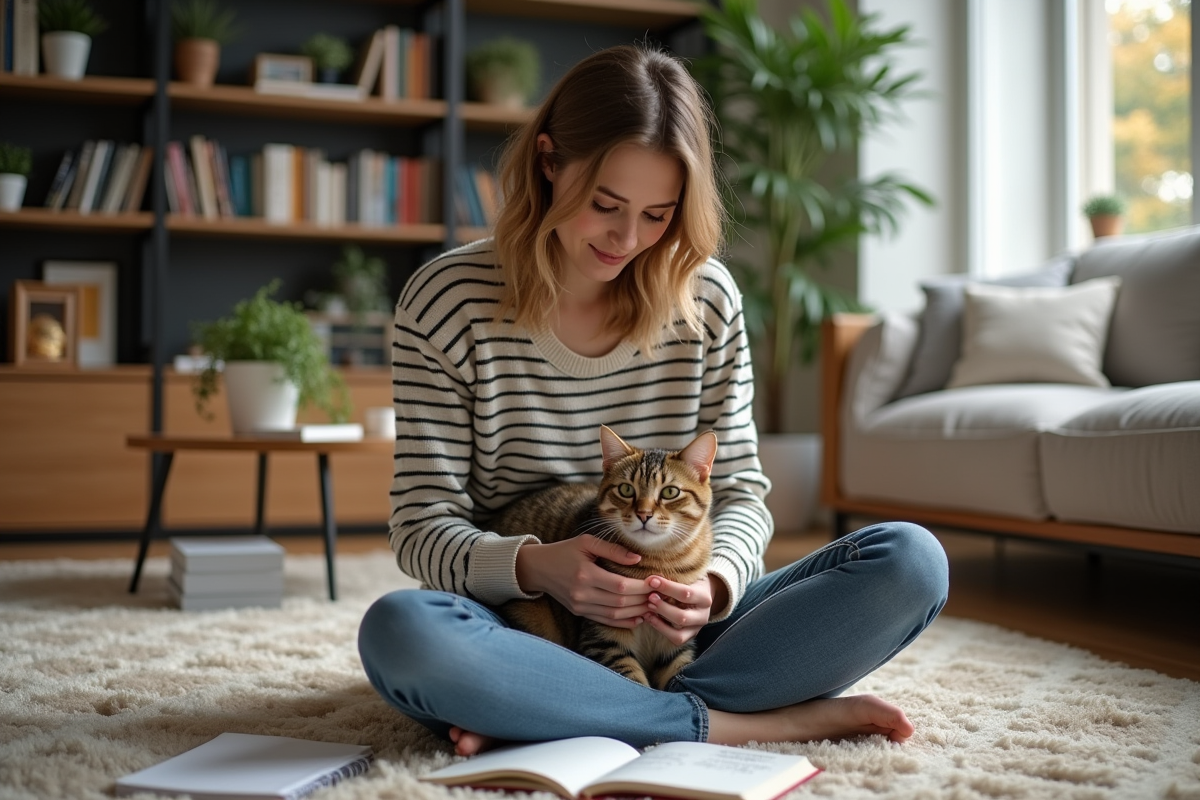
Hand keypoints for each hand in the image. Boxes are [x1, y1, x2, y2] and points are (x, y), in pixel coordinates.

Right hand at [515, 535, 649, 627]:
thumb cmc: (564, 550)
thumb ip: (613, 550)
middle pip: (620, 602)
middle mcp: (582, 593)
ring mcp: (580, 605)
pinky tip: (638, 618)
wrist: (538, 568)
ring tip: (653, 606)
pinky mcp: (579, 612)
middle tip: (660, 595)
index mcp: (585, 574)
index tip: (656, 582)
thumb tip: (638, 558)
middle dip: (643, 600)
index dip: (641, 587)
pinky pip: (605, 620)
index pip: (620, 586)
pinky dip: (624, 622)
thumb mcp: (586, 542)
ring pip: (614, 614)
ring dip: (637, 612)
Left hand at [643, 574, 717, 645]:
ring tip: (647, 609)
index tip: (652, 581)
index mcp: (705, 597)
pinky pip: (675, 638)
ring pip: (678, 633)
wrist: (702, 593)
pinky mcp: (689, 635)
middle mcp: (703, 615)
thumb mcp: (687, 577)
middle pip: (682, 617)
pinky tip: (650, 618)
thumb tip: (651, 580)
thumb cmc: (690, 581)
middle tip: (649, 597)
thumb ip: (673, 578)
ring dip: (659, 622)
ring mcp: (697, 628)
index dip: (667, 587)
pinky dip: (661, 629)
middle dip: (662, 608)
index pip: (686, 593)